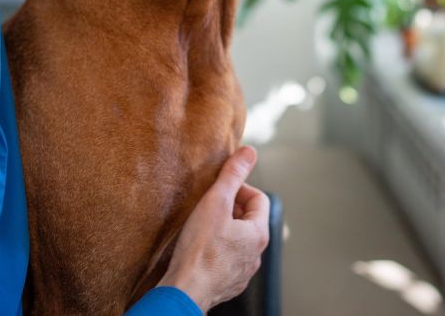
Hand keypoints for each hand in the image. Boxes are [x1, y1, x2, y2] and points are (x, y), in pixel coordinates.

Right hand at [157, 146, 269, 311]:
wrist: (185, 291)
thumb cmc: (199, 249)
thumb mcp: (215, 202)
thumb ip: (232, 175)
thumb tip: (249, 152)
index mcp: (258, 234)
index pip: (259, 199)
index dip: (240, 188)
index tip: (220, 189)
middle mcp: (256, 256)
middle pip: (249, 220)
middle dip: (231, 209)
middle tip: (208, 206)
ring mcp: (242, 272)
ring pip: (238, 241)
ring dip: (224, 230)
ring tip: (202, 227)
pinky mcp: (227, 284)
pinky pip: (227, 260)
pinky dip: (217, 250)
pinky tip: (199, 249)